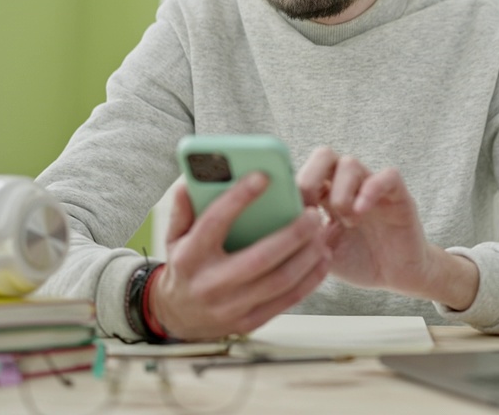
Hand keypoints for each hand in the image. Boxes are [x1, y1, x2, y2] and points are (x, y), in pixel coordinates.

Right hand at [149, 175, 330, 339]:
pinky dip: (310, 278)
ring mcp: (230, 307)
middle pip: (259, 258)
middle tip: (312, 213)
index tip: (263, 176)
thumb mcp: (175, 236)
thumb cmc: (185, 266)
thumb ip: (184, 207)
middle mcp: (210, 284)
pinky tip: (323, 258)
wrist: (179, 317)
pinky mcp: (249, 322)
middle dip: (292, 234)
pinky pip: (287, 300)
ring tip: (322, 233)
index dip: (238, 198)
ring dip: (307, 256)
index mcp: (189, 256)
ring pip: (279, 281)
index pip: (214, 223)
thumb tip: (192, 177)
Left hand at [296, 147, 478, 309]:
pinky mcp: (398, 195)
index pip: (304, 171)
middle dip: (310, 178)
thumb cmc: (358, 262)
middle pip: (324, 155)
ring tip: (346, 221)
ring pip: (350, 163)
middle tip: (312, 208)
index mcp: (325, 195)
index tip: (293, 215)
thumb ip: (303, 238)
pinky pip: (387, 176)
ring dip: (341, 193)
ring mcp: (373, 188)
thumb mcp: (321, 253)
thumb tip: (279, 227)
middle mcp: (348, 185)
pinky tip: (361, 212)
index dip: (293, 188)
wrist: (396, 277)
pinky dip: (370, 191)